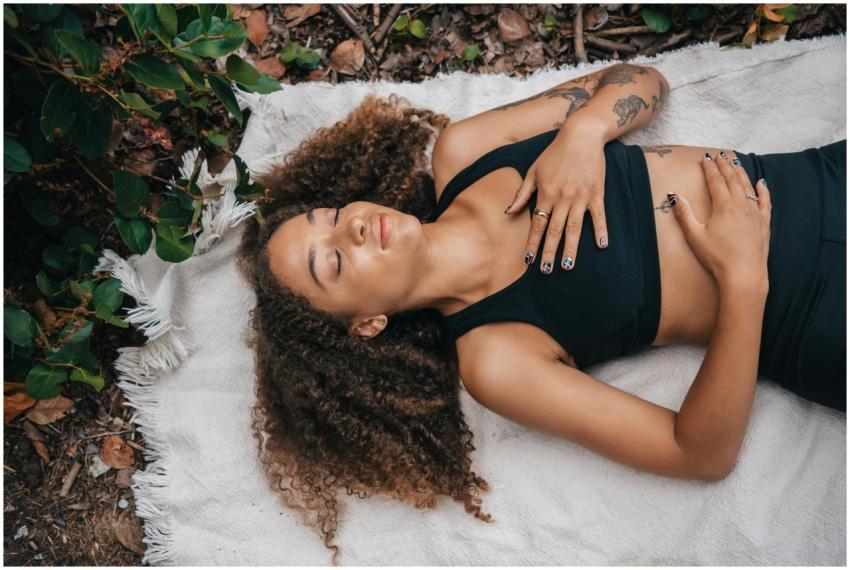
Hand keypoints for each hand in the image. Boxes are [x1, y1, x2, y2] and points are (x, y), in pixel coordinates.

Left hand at [505, 122, 608, 273]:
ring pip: (574, 228)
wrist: (581, 135)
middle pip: (554, 231)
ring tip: (568, 266)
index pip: (537, 224)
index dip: (532, 243)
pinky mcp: (596, 194)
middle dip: (549, 251)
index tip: (528, 260)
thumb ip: (522, 194)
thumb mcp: (533, 171)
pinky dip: (600, 230)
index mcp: (545, 194)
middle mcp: (562, 198)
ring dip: (571, 248)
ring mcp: (581, 197)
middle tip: (546, 270)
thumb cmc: (554, 153)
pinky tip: (601, 245)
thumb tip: (508, 212)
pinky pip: (599, 216)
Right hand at [669, 151, 770, 294]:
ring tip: (736, 162)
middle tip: (720, 155)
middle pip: (732, 179)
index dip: (710, 168)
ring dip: (741, 173)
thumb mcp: (694, 235)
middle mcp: (741, 205)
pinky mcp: (764, 223)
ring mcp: (755, 213)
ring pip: (748, 186)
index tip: (706, 158)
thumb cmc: (717, 257)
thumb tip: (673, 195)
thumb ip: (684, 213)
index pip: (716, 181)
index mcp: (723, 206)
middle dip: (725, 165)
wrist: (743, 274)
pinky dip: (763, 190)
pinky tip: (761, 183)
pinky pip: (765, 201)